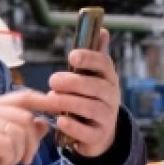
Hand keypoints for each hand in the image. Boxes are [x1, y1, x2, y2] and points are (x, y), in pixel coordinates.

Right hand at [0, 89, 55, 164]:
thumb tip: (45, 122)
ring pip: (20, 134)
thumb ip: (24, 130)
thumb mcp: (3, 141)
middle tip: (24, 159)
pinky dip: (7, 161)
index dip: (45, 101)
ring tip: (4, 161)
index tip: (62, 106)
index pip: (25, 97)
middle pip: (27, 119)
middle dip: (32, 143)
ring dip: (18, 154)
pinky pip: (10, 148)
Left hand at [47, 29, 120, 158]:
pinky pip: (87, 131)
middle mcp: (111, 97)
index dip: (90, 58)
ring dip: (70, 102)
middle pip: (96, 87)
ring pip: (91, 108)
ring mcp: (106, 117)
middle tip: (53, 80)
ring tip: (52, 99)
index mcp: (108, 78)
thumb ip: (94, 56)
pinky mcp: (98, 136)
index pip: (104, 64)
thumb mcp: (93, 77)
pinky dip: (73, 126)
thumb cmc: (90, 97)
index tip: (72, 56)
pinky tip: (60, 121)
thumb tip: (102, 29)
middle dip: (74, 82)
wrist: (99, 132)